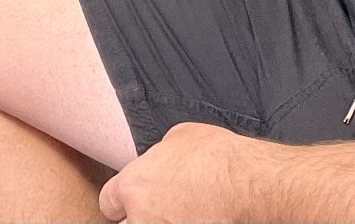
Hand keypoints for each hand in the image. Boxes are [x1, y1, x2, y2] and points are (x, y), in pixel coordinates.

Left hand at [100, 122, 271, 223]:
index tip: (131, 201)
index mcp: (133, 186)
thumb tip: (160, 162)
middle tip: (160, 208)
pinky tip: (199, 217)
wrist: (246, 183)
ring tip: (183, 213)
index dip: (121, 200)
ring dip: (160, 222)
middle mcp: (141, 216)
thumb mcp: (177, 138)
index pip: (109, 202)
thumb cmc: (216, 157)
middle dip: (139, 216)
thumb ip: (157, 156)